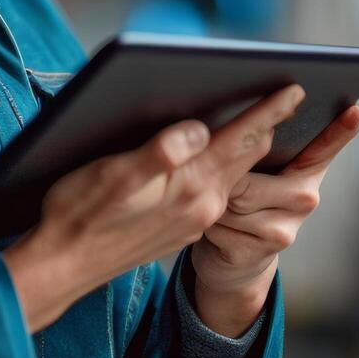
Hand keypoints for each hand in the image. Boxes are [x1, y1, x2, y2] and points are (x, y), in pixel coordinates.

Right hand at [1, 82, 307, 331]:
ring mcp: (193, 220)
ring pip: (234, 174)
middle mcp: (202, 206)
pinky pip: (217, 190)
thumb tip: (197, 127)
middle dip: (270, 125)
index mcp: (190, 187)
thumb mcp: (113, 176)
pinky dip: (228, 167)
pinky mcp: (180, 227)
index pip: (240, 140)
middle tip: (293, 97)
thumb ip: (159, 153)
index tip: (296, 88)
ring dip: (251, 147)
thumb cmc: (78, 216)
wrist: (62, 268)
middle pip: (247, 156)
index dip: (269, 110)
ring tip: (267, 122)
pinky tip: (223, 156)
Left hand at [188, 103, 358, 334]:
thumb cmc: (246, 199)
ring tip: (215, 201)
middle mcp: (306, 198)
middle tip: (212, 173)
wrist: (240, 258)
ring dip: (211, 200)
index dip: (339, 131)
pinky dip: (208, 224)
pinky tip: (216, 226)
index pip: (325, 147)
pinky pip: (221, 226)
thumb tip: (255, 119)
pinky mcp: (264, 250)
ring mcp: (287, 227)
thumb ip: (261, 145)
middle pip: (250, 177)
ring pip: (232, 201)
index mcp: (307, 170)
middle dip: (222, 176)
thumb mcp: (257, 170)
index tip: (355, 111)